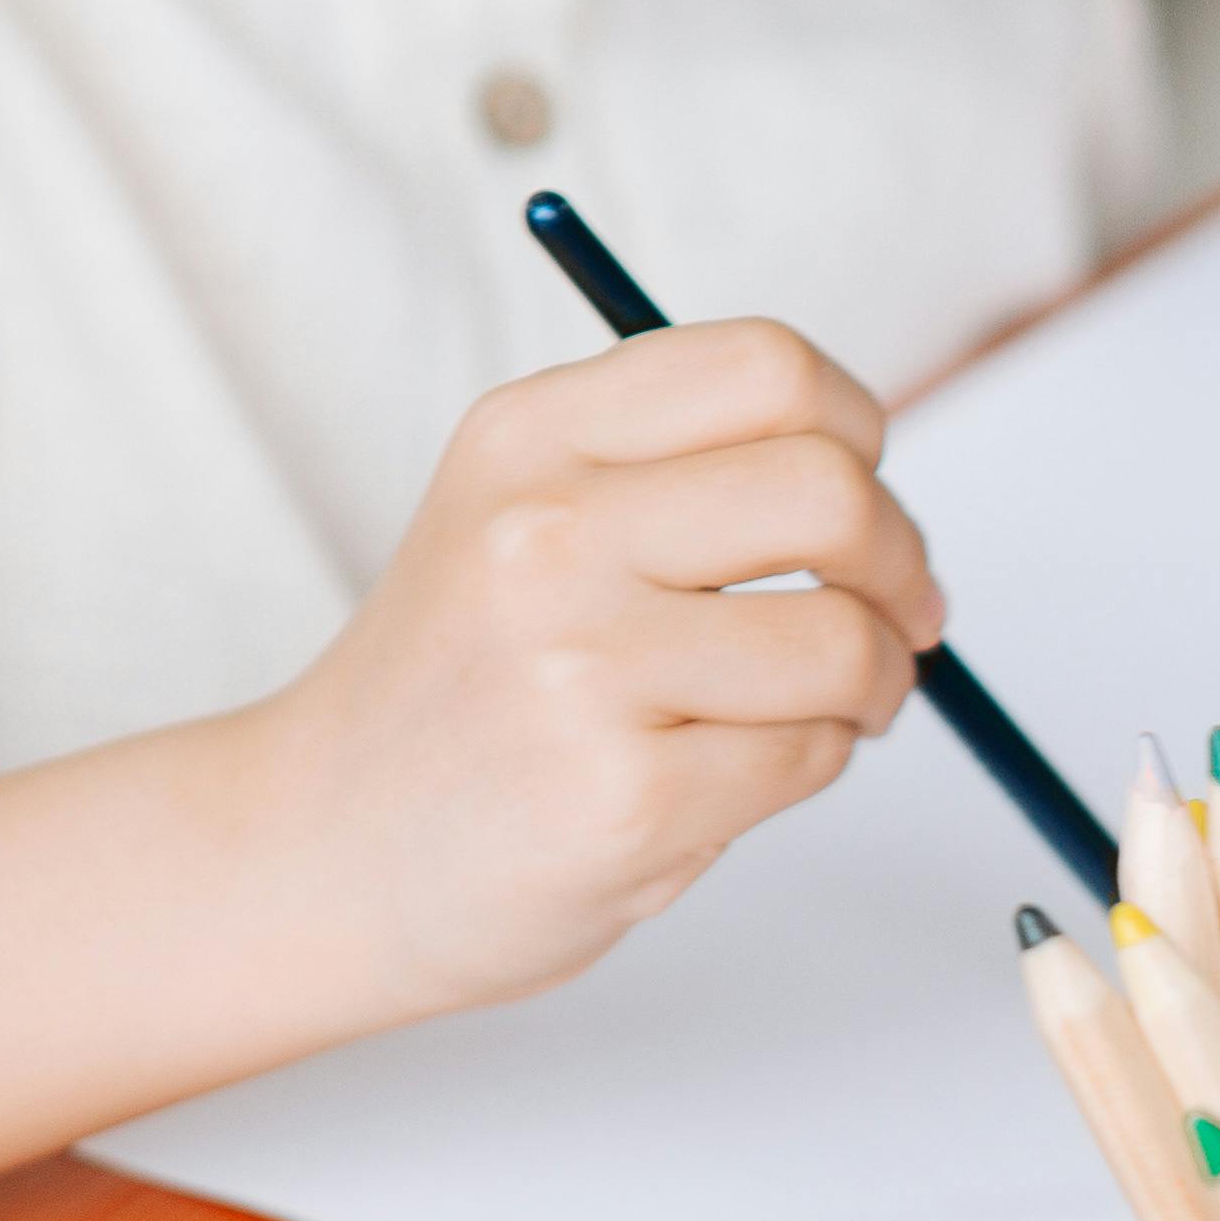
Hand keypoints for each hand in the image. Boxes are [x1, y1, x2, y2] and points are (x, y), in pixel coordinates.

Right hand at [260, 320, 947, 1009]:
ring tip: (824, 709)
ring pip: (841, 641)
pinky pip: (808, 757)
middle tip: (898, 614)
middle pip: (830, 492)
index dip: (858, 433)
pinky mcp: (624, 797)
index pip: (770, 368)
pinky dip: (811, 767)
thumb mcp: (519, 519)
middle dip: (899, 563)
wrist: (320, 852)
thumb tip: (878, 493)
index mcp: (529, 436)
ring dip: (873, 684)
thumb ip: (674, 473)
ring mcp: (581, 668)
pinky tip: (730, 775)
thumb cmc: (460, 689)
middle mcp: (546, 533)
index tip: (861, 495)